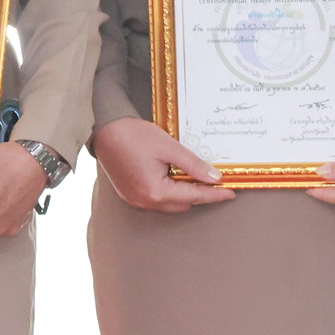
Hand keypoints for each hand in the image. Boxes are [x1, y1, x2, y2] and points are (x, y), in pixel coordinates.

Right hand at [92, 117, 233, 213]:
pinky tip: (174, 179)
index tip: (231, 193)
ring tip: (194, 178)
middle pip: (182, 205)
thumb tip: (214, 177)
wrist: (103, 130)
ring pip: (169, 204)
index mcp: (155, 191)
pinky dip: (169, 193)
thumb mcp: (168, 147)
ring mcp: (135, 200)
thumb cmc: (133, 135)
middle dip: (199, 195)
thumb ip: (193, 164)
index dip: (214, 194)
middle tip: (215, 182)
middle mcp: (145, 201)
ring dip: (183, 194)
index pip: (194, 196)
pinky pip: (156, 200)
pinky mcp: (129, 195)